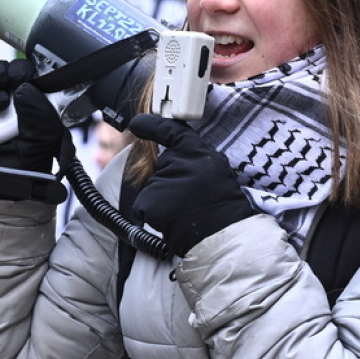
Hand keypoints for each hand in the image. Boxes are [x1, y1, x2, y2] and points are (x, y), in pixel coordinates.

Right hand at [0, 60, 71, 173]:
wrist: (4, 187)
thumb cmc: (30, 163)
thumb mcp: (46, 139)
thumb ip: (41, 114)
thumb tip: (26, 88)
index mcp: (32, 101)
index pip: (26, 75)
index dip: (22, 71)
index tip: (22, 76)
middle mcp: (10, 102)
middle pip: (2, 74)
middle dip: (3, 73)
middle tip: (7, 81)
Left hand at [127, 114, 255, 256]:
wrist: (222, 235)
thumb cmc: (222, 206)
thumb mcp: (215, 171)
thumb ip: (194, 160)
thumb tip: (171, 156)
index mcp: (197, 152)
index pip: (171, 131)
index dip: (152, 125)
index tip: (137, 123)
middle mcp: (178, 162)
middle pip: (162, 168)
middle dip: (170, 181)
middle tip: (189, 198)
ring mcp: (162, 182)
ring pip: (153, 188)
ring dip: (163, 201)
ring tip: (184, 211)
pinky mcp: (149, 201)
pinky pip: (143, 206)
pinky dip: (152, 215)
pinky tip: (172, 220)